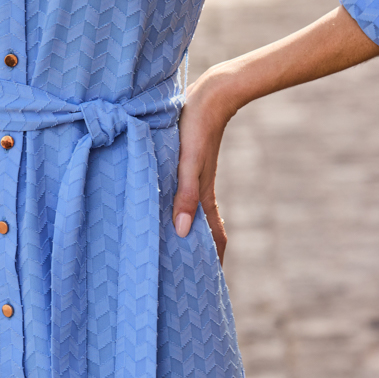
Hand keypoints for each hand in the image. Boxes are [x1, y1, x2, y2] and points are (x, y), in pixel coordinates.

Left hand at [173, 64, 239, 264]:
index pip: (214, 237)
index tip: (210, 283)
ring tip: (171, 250)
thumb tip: (182, 232)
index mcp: (203, 196)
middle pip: (202, 231)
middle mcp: (199, 192)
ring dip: (185, 233)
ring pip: (190, 214)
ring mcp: (193, 180)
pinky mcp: (186, 167)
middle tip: (186, 275)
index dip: (214, 260)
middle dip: (196, 253)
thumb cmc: (197, 127)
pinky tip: (164, 211)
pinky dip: (178, 210)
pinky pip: (184, 197)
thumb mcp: (188, 162)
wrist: (210, 94)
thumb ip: (184, 195)